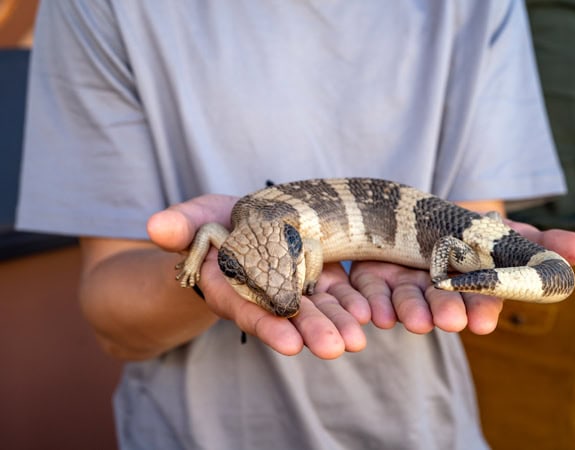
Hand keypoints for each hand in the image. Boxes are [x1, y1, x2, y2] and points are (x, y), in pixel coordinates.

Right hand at [148, 195, 368, 358]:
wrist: (238, 224)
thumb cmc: (209, 224)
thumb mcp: (194, 219)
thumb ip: (180, 225)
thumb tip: (155, 225)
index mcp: (230, 284)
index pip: (245, 309)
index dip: (265, 325)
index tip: (289, 344)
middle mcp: (263, 292)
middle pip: (286, 315)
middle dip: (310, 330)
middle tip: (337, 348)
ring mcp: (292, 285)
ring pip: (315, 306)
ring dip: (337, 322)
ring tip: (358, 338)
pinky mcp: (315, 273)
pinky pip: (333, 288)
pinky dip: (349, 300)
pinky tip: (369, 312)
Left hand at [348, 223, 574, 334]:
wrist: (415, 214)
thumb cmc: (467, 230)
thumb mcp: (502, 230)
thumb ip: (538, 241)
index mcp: (467, 284)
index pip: (478, 299)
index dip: (481, 308)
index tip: (482, 322)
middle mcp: (434, 291)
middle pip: (440, 303)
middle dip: (445, 312)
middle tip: (449, 322)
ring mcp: (400, 284)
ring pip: (404, 300)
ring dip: (410, 312)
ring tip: (415, 321)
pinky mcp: (370, 276)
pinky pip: (367, 290)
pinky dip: (371, 303)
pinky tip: (373, 315)